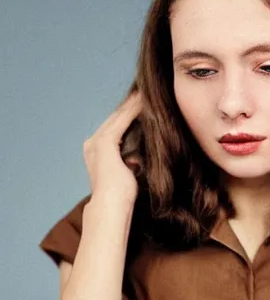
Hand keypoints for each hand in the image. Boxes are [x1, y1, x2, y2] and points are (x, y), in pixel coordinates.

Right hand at [83, 90, 143, 204]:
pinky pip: (122, 121)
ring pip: (118, 117)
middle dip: (130, 106)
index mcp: (96, 152)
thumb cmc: (122, 199)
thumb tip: (139, 159)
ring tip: (146, 93)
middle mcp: (92, 144)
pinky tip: (144, 101)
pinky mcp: (104, 143)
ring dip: (133, 104)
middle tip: (145, 92)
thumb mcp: (127, 174)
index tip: (142, 104)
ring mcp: (96, 142)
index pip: (115, 128)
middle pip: (115, 119)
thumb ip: (129, 162)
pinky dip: (133, 110)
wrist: (112, 207)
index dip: (128, 115)